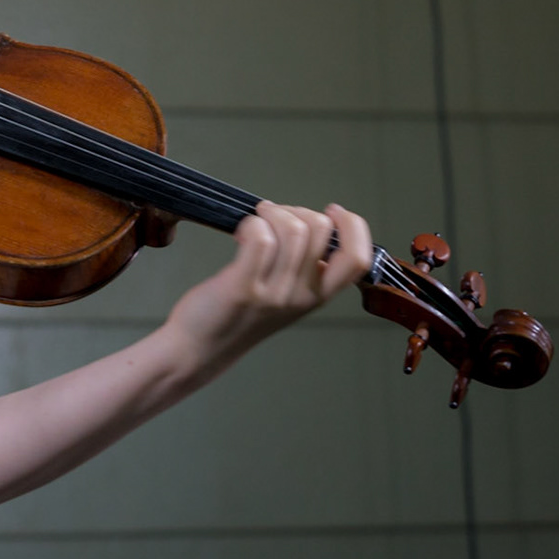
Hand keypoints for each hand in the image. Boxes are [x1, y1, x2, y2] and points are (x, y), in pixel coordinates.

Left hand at [162, 201, 372, 379]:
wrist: (201, 348)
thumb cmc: (238, 314)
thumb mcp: (285, 297)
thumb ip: (303, 269)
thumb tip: (310, 226)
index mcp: (317, 296)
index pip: (357, 260)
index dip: (353, 226)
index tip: (332, 211)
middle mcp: (301, 296)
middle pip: (320, 230)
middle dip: (296, 210)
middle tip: (273, 215)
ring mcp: (274, 293)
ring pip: (292, 230)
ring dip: (272, 213)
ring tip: (255, 221)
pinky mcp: (244, 288)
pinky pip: (261, 239)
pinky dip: (251, 224)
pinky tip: (240, 232)